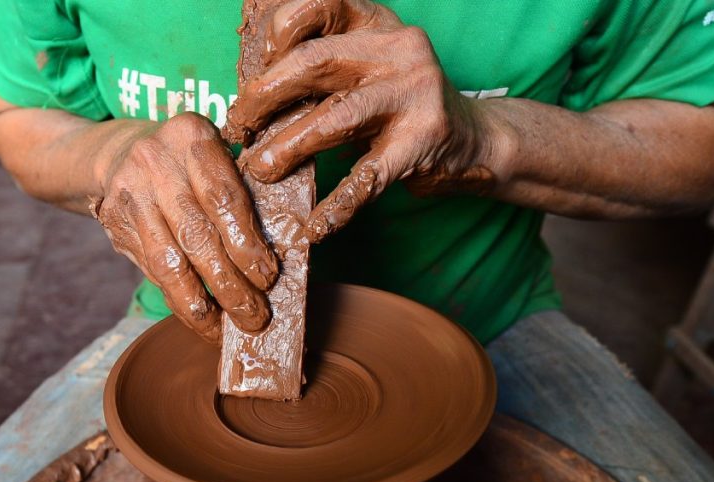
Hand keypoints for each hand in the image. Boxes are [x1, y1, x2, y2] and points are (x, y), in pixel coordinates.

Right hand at [91, 113, 276, 343]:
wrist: (121, 154)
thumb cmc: (191, 164)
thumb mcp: (217, 157)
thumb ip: (242, 193)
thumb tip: (276, 256)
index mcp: (192, 137)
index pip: (224, 199)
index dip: (248, 244)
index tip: (269, 277)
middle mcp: (155, 162)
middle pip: (198, 235)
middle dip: (231, 284)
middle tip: (256, 317)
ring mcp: (130, 195)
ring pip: (170, 262)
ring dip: (202, 304)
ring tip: (226, 330)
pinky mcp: (114, 225)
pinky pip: (153, 273)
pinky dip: (180, 302)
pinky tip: (203, 321)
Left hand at [228, 0, 491, 241]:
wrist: (474, 141)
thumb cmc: (402, 105)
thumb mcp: (367, 67)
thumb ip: (320, 68)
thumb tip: (249, 91)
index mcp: (376, 22)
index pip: (317, 5)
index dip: (276, 36)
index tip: (254, 69)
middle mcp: (397, 49)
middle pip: (315, 62)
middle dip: (265, 96)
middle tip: (239, 126)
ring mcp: (414, 95)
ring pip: (336, 118)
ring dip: (289, 146)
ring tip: (261, 170)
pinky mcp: (421, 144)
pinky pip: (367, 178)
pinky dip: (336, 207)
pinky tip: (315, 227)